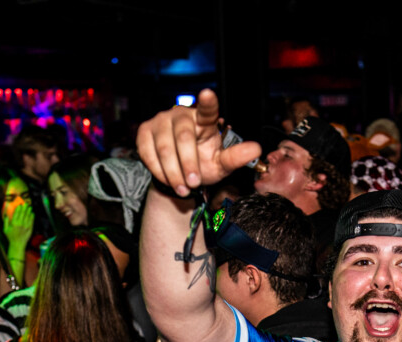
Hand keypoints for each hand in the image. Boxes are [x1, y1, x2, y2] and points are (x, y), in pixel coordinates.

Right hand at [3, 201, 33, 247]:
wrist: (17, 244)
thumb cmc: (10, 237)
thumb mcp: (5, 230)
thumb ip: (5, 222)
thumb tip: (6, 215)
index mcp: (14, 223)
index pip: (17, 214)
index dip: (19, 208)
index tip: (20, 205)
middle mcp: (20, 224)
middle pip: (23, 214)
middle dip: (24, 208)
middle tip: (26, 204)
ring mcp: (26, 226)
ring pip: (28, 217)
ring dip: (29, 211)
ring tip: (30, 207)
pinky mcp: (30, 229)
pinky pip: (31, 221)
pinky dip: (32, 217)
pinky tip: (32, 213)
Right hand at [136, 89, 261, 194]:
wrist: (180, 174)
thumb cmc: (202, 163)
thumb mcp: (221, 164)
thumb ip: (236, 157)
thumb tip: (256, 149)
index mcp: (203, 119)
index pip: (208, 109)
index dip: (208, 102)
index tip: (208, 93)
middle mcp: (181, 115)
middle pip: (183, 138)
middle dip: (188, 164)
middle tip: (194, 183)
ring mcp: (161, 121)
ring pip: (165, 148)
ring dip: (174, 173)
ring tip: (183, 188)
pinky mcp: (145, 132)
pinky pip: (148, 153)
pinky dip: (159, 171)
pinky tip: (169, 180)